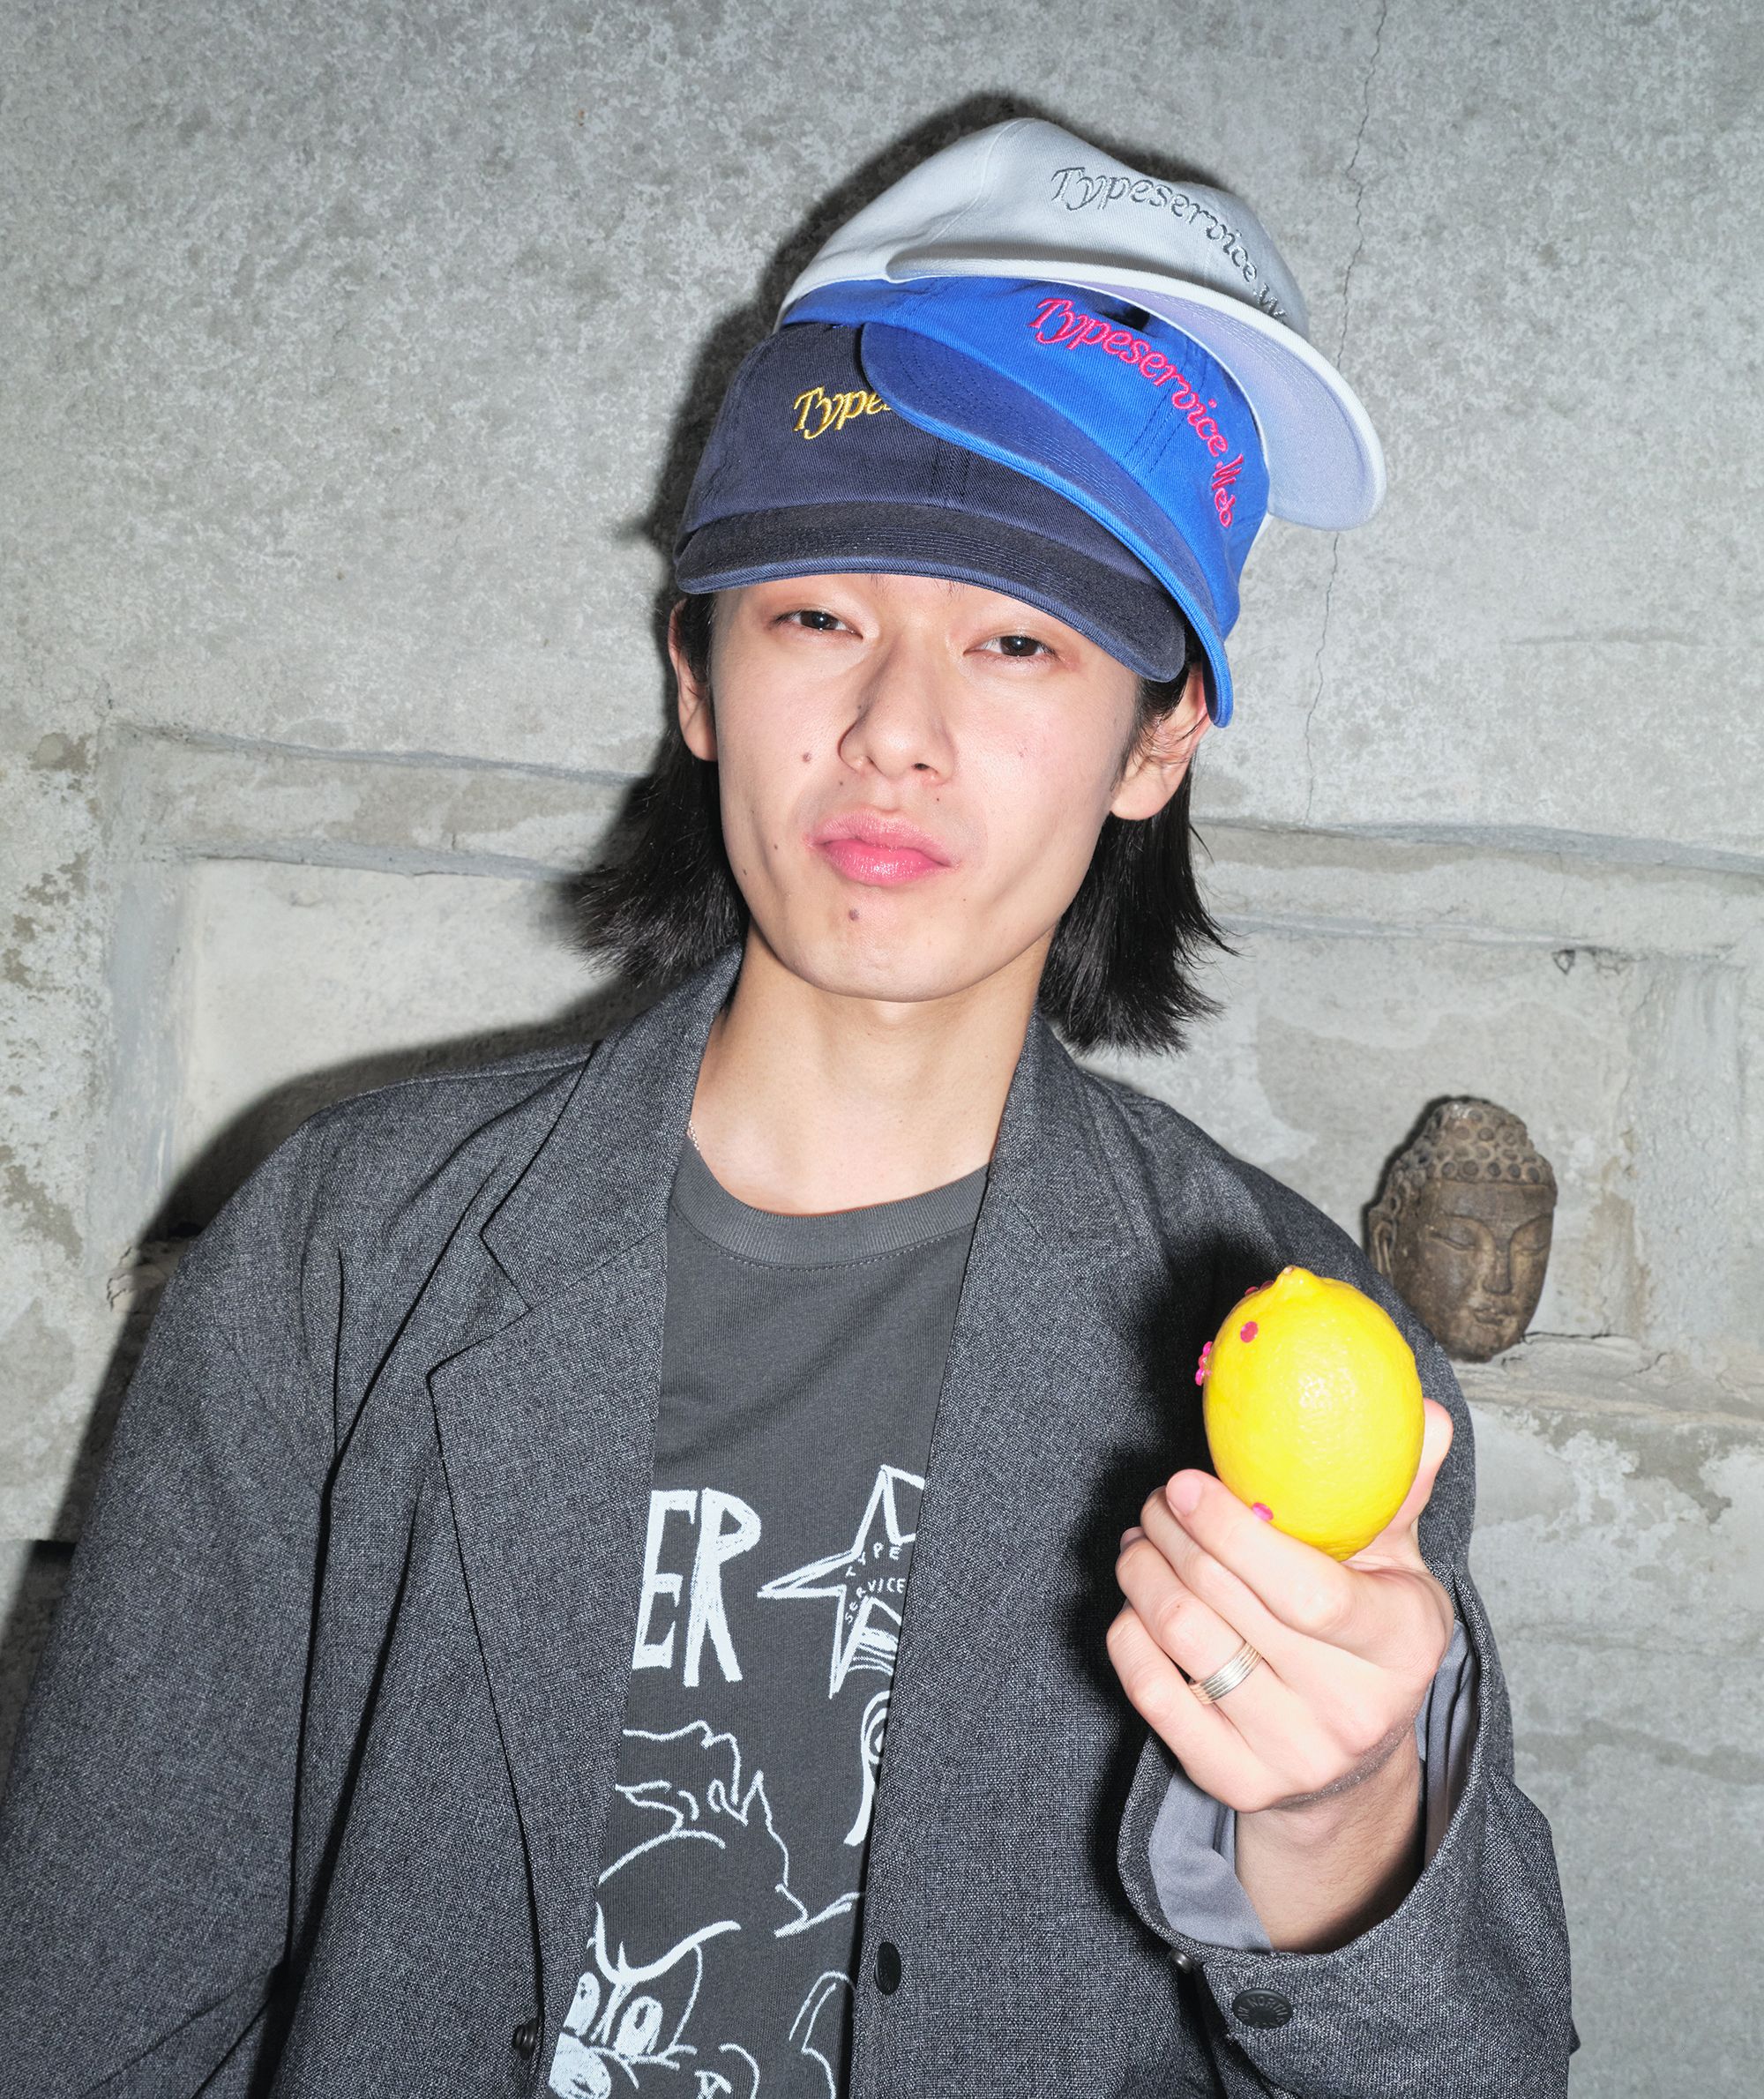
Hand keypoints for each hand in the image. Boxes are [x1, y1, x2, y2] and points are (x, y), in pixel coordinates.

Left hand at [1106, 1399, 1455, 1818]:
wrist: (1349, 1761)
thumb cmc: (1366, 1635)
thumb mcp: (1398, 1565)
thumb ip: (1401, 1488)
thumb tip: (1423, 1415)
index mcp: (1404, 1643)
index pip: (1308, 1592)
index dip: (1233, 1531)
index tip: (1186, 1482)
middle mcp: (1352, 1709)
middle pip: (1228, 1605)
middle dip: (1173, 1534)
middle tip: (1158, 1498)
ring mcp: (1292, 1754)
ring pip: (1185, 1642)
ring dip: (1144, 1574)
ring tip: (1142, 1539)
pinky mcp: (1234, 1781)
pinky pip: (1154, 1695)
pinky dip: (1129, 1635)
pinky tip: (1136, 1602)